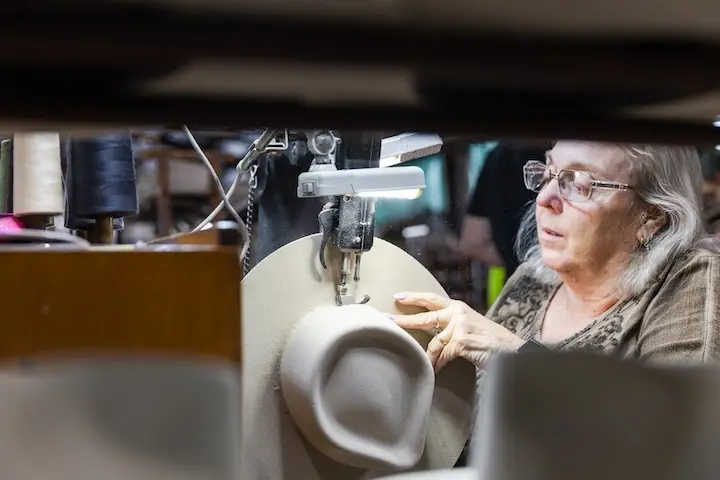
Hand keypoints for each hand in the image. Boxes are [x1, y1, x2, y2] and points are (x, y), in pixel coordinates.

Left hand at [390, 292, 523, 371]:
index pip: (432, 299)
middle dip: (405, 320)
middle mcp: (457, 313)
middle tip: (387, 320)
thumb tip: (432, 334)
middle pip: (426, 316)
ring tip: (424, 364)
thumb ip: (451, 326)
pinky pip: (442, 355)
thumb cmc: (491, 342)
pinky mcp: (461, 340)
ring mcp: (459, 325)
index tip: (397, 296)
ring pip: (434, 342)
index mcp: (459, 307)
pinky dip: (438, 364)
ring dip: (428, 356)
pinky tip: (435, 371)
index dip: (414, 297)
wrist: (511, 350)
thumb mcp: (470, 327)